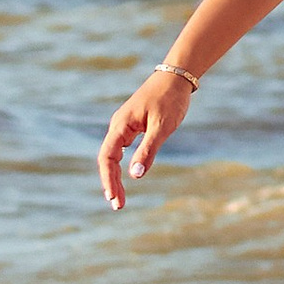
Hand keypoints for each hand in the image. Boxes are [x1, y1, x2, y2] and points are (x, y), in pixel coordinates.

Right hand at [98, 68, 196, 211]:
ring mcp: (124, 126)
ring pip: (114, 156)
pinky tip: (126, 176)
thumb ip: (148, 150)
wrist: (176, 77)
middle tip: (118, 206)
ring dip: (115, 176)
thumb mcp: (162, 127)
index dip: (108, 180)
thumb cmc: (170, 99)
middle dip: (111, 183)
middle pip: (107, 160)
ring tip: (119, 197)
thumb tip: (134, 176)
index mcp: (121, 126)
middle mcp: (118, 126)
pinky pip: (122, 150)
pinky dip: (122, 165)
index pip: (107, 158)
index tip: (114, 199)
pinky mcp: (133, 126)